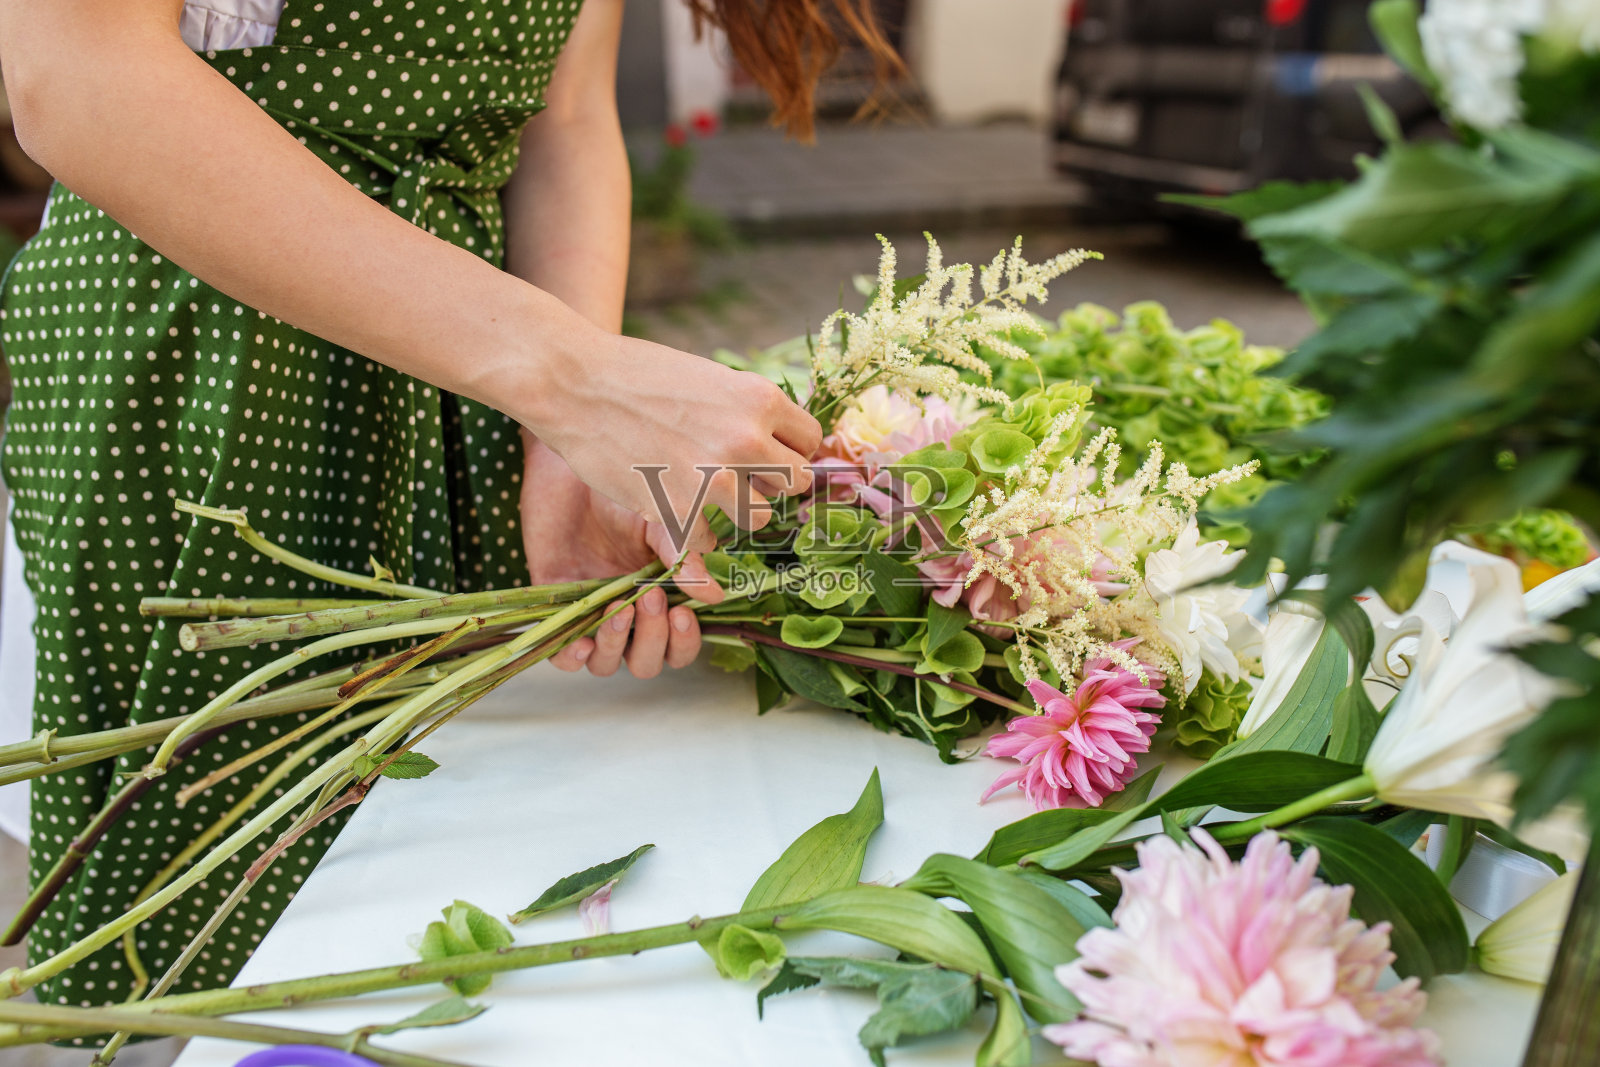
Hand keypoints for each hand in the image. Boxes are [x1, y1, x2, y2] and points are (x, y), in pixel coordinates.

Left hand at [521, 436, 725, 677]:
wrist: (570, 465)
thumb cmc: (622, 487)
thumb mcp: (661, 518)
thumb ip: (684, 556)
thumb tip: (713, 595)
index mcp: (662, 596)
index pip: (680, 644)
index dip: (684, 640)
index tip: (682, 611)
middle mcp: (628, 613)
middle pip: (647, 662)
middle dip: (652, 638)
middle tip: (649, 598)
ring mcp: (591, 613)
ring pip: (607, 664)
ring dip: (616, 645)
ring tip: (617, 608)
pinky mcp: (556, 608)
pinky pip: (563, 658)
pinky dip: (572, 658)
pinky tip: (580, 640)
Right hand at [525, 330, 821, 548]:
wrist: (574, 383)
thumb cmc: (638, 373)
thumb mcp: (710, 377)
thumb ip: (747, 409)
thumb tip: (779, 442)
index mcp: (759, 399)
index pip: (809, 440)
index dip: (788, 447)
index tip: (767, 451)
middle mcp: (746, 440)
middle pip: (794, 482)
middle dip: (769, 481)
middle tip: (739, 474)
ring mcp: (713, 479)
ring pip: (761, 517)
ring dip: (739, 509)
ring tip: (708, 490)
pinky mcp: (678, 509)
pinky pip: (710, 540)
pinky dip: (695, 530)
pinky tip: (674, 505)